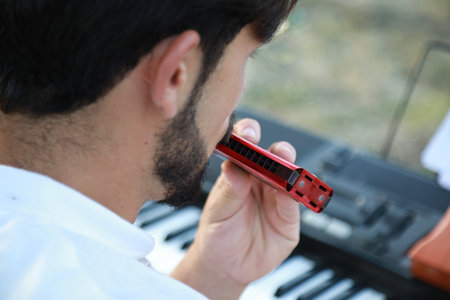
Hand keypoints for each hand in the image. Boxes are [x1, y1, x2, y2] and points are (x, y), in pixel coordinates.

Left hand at [171, 118, 300, 298]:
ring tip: (288, 170)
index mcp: (240, 171)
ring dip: (292, 171)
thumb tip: (234, 169)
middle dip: (279, 151)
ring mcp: (275, 197)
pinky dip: (295, 196)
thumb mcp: (217, 211)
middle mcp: (260, 180)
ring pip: (290, 177)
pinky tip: (291, 193)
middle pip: (274, 157)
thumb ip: (228, 191)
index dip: (249, 135)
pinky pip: (294, 204)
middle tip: (277, 152)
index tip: (248, 135)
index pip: (247, 146)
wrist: (225, 266)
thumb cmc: (217, 232)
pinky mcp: (288, 218)